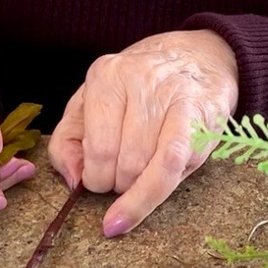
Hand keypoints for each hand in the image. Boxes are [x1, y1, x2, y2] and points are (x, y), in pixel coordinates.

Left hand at [47, 30, 238, 235]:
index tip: (98, 178)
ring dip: (137, 187)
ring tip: (141, 172)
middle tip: (124, 173)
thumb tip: (74, 181)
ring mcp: (172, 94)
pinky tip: (137, 209)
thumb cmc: (138, 88)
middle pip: (119, 161)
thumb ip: (68, 141)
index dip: (93, 176)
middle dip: (117, 182)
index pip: (95, 147)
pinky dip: (151, 195)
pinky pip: (172, 164)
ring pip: (144, 167)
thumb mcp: (91, 103)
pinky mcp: (200, 113)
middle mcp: (139, 79)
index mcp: (106, 75)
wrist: (197, 57)